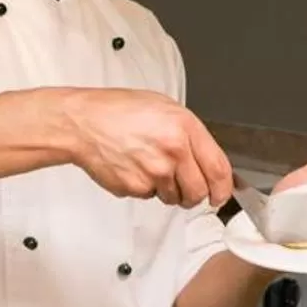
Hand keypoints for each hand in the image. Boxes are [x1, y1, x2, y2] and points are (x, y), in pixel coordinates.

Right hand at [55, 89, 232, 208]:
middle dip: (193, 194)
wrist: (83, 122)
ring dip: (166, 190)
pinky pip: (149, 196)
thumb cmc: (119, 111)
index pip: (218, 169)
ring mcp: (153, 172)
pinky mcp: (135, 187)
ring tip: (148, 166)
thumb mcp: (164, 108)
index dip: (223, 188)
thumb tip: (207, 161)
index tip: (220, 195)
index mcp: (184, 128)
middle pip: (198, 192)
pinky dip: (143, 188)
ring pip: (174, 198)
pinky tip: (132, 167)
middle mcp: (172, 151)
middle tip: (182, 186)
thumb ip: (189, 134)